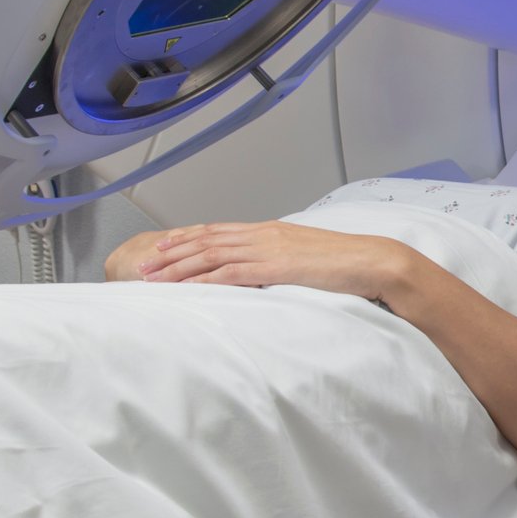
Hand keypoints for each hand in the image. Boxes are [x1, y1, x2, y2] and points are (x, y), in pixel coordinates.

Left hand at [133, 221, 409, 300]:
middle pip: (207, 240)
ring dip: (178, 267)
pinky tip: (186, 286)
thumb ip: (283, 259)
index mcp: (271, 231)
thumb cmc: (347, 263)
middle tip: (144, 263)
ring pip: (211, 254)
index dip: (187, 237)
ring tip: (153, 277)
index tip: (163, 245)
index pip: (219, 231)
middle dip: (172, 253)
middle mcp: (264, 235)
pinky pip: (231, 272)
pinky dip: (204, 279)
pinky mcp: (275, 267)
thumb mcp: (308, 256)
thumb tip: (268, 270)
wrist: (371, 260)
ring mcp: (268, 249)